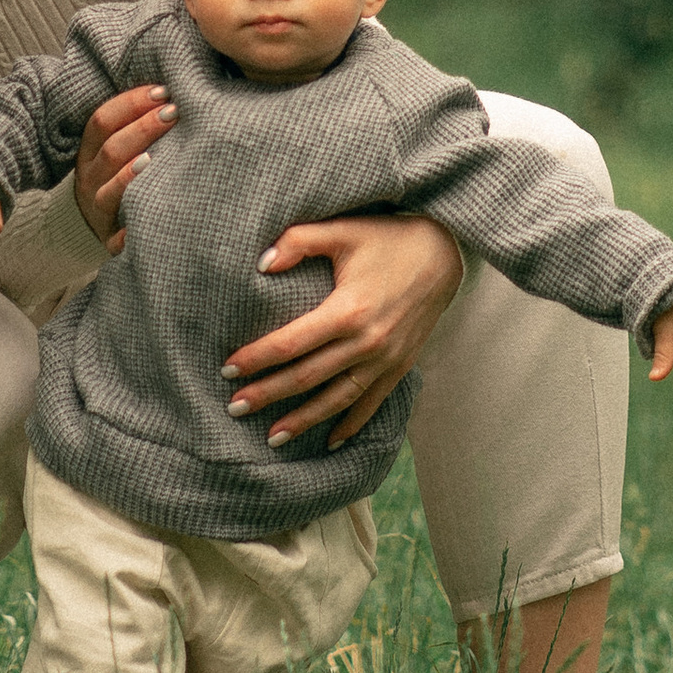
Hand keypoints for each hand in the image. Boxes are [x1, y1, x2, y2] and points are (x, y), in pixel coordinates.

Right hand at [73, 83, 176, 252]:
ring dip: (131, 175)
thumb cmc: (120, 175)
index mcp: (89, 152)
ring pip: (108, 192)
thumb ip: (133, 123)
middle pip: (110, 151)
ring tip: (154, 159)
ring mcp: (97, 211)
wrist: (103, 225)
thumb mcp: (116, 147)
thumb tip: (170, 89)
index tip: (163, 90)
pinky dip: (129, 230)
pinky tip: (145, 218)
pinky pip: (117, 238)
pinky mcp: (111, 240)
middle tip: (174, 112)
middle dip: (142, 128)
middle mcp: (89, 179)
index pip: (102, 120)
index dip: (131, 103)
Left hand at [223, 211, 464, 446]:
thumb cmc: (389, 238)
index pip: (290, 344)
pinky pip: (372, 403)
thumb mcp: (343, 230)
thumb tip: (260, 263)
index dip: (256, 357)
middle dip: (267, 394)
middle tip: (234, 407)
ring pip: (336, 399)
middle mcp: (366, 342)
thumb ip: (298, 241)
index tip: (227, 368)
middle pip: (307, 377)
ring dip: (303, 420)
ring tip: (272, 437)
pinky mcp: (400, 366)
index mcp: (347, 311)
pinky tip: (330, 441)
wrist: (445, 252)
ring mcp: (385, 359)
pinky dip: (351, 424)